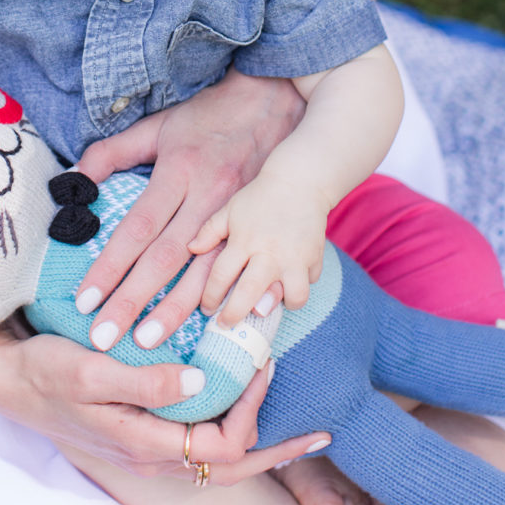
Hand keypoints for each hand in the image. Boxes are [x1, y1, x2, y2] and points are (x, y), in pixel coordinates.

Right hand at [0, 323, 328, 480]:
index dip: (256, 411)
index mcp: (147, 442)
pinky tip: (240, 396)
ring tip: (291, 413)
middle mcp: (154, 453)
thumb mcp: (93, 369)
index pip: (225, 445)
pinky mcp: (142, 429)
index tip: (265, 363)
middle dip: (279, 447)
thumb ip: (145, 382)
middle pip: (233, 464)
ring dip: (257, 434)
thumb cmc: (47, 370)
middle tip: (317, 422)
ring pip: (218, 454)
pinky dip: (229, 421)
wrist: (9, 378)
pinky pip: (199, 437)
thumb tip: (202, 384)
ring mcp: (148, 446)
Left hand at [74, 70, 303, 350]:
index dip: (109, 266)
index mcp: (178, 171)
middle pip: (165, 258)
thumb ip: (113, 152)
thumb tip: (75, 181)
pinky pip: (240, 270)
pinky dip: (224, 300)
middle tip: (104, 338)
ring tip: (149, 343)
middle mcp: (208, 197)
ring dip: (176, 312)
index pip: (137, 228)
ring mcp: (237, 214)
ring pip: (205, 273)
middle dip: (133, 301)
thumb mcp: (158, 125)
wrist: (274, 100)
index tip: (84, 300)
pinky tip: (208, 329)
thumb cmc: (209, 116)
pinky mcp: (257, 224)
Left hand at [190, 180, 327, 325]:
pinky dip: (299, 286)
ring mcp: (294, 258)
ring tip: (267, 303)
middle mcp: (269, 253)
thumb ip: (210, 231)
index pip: (221, 277)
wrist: (300, 181)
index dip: (210, 297)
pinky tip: (288, 281)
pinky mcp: (314, 258)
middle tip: (225, 324)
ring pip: (291, 297)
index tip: (207, 308)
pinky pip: (308, 283)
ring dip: (279, 304)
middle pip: (248, 295)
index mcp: (244, 241)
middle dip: (233, 315)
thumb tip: (190, 248)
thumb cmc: (260, 196)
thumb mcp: (230, 209)